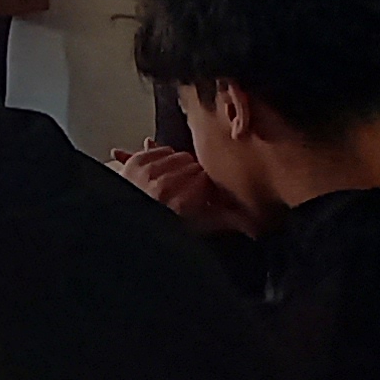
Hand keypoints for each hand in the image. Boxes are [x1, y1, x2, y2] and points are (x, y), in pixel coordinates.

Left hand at [110, 145, 258, 237]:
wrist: (126, 226)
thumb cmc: (161, 228)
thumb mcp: (195, 229)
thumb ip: (225, 221)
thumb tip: (254, 226)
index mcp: (180, 203)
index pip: (206, 179)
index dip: (206, 186)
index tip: (202, 193)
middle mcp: (163, 186)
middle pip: (193, 166)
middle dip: (194, 176)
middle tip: (188, 190)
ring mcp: (146, 172)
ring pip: (177, 156)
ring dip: (178, 166)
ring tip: (173, 183)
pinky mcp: (134, 163)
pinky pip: (158, 149)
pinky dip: (161, 157)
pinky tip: (160, 172)